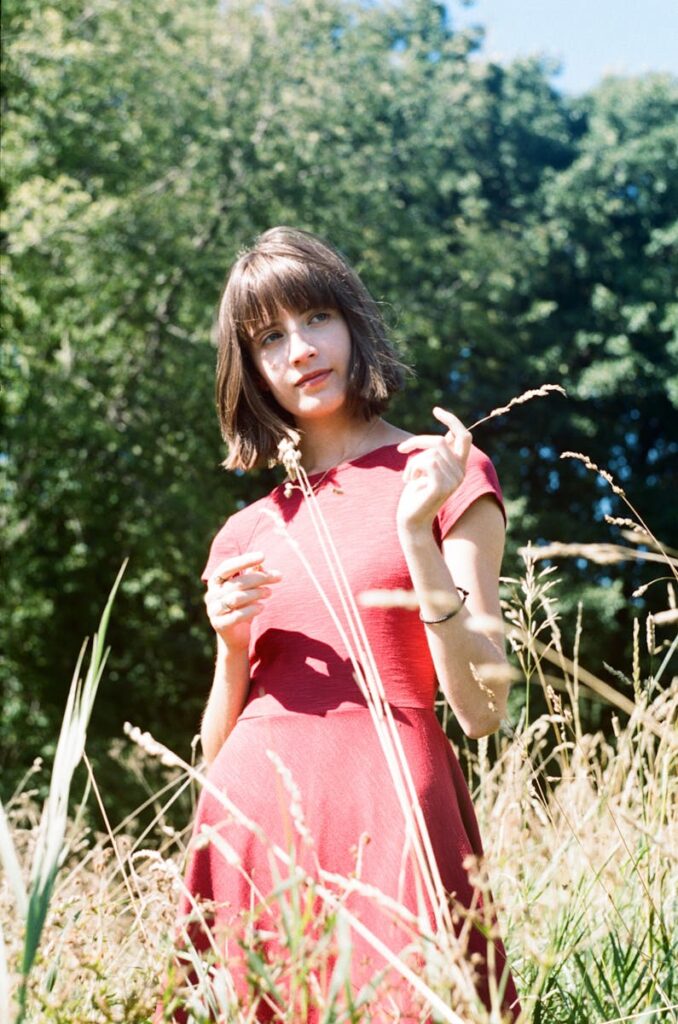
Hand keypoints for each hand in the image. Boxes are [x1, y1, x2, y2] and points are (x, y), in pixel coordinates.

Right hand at [204, 550, 281, 650]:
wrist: (235, 637)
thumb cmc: (242, 607)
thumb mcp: (247, 590)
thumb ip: (251, 575)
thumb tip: (261, 563)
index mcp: (215, 582)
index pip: (227, 567)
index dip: (244, 560)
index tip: (263, 556)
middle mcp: (211, 595)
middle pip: (236, 583)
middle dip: (259, 578)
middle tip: (278, 576)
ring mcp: (214, 611)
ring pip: (236, 598)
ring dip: (256, 593)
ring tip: (270, 592)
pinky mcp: (220, 625)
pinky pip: (237, 615)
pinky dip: (251, 610)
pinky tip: (262, 607)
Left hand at [396, 407, 471, 531]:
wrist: (411, 521)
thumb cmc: (416, 495)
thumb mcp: (428, 469)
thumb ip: (439, 454)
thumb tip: (449, 434)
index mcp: (459, 467)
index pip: (464, 437)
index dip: (452, 421)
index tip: (436, 410)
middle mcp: (460, 473)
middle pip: (440, 441)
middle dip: (418, 441)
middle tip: (401, 449)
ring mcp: (453, 481)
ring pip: (429, 452)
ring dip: (412, 461)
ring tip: (408, 476)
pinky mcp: (441, 486)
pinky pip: (426, 462)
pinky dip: (412, 468)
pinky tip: (408, 482)